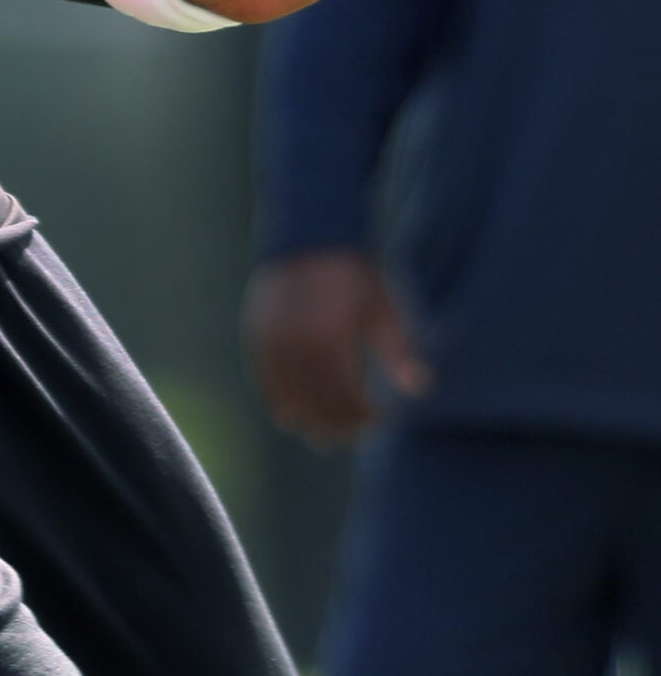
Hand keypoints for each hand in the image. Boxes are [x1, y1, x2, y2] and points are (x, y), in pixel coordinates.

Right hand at [244, 250, 429, 445]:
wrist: (308, 241)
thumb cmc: (352, 277)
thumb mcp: (381, 310)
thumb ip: (397, 351)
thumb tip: (420, 389)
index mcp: (330, 336)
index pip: (345, 395)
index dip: (361, 415)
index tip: (377, 421)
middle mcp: (296, 341)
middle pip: (316, 402)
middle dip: (335, 424)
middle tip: (353, 434)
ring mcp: (271, 339)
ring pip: (287, 398)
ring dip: (307, 419)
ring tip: (323, 433)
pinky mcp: (255, 336)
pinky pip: (265, 381)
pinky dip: (279, 401)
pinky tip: (293, 414)